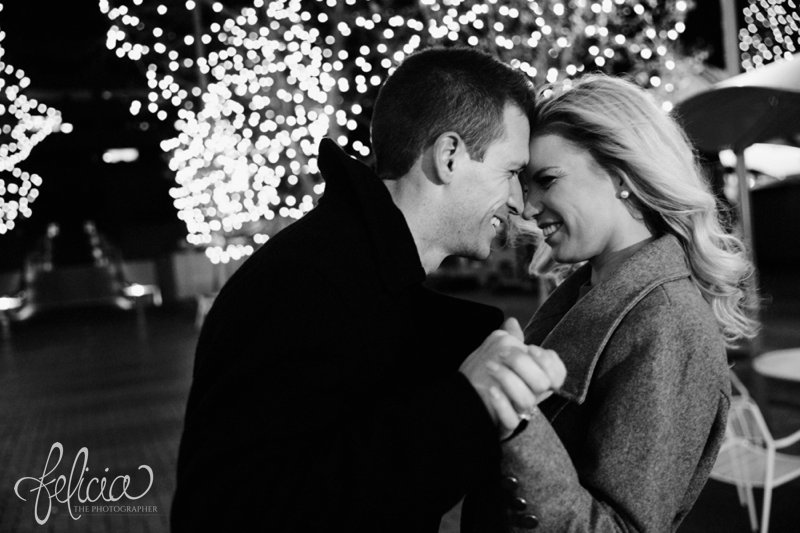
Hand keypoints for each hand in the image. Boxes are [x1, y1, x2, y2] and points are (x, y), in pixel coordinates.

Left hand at [459, 318, 565, 437]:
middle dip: (522, 363)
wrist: (463, 399)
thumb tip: (512, 322)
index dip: (548, 361)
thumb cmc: (485, 376)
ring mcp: (520, 412)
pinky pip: (511, 419)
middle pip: (542, 383)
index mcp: (535, 379)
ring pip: (527, 400)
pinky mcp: (506, 426)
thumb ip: (509, 338)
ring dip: (507, 379)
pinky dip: (501, 403)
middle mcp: (532, 396)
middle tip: (502, 353)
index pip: (558, 373)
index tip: (530, 348)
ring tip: (490, 367)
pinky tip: (491, 390)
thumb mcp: (497, 352)